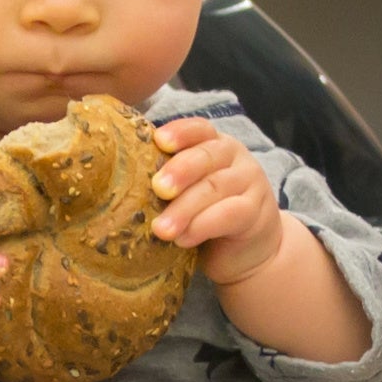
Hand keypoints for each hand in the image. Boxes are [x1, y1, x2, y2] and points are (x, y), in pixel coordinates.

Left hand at [152, 121, 287, 283]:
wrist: (246, 251)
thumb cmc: (204, 216)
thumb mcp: (186, 192)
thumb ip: (166, 182)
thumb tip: (123, 181)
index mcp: (214, 145)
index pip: (199, 129)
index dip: (180, 132)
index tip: (159, 141)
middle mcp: (235, 157)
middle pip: (207, 156)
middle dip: (180, 171)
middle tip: (157, 188)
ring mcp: (250, 182)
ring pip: (215, 187)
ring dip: (185, 208)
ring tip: (161, 229)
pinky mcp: (257, 212)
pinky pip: (230, 213)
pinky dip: (203, 226)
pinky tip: (184, 239)